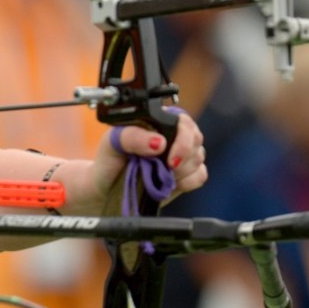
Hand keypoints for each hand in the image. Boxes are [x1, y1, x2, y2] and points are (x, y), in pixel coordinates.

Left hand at [89, 111, 206, 211]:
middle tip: (166, 167)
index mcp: (159, 121)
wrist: (107, 186)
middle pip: (196, 139)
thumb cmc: (110, 159)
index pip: (183, 122)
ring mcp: (181, 155)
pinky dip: (188, 181)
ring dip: (182, 170)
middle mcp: (174, 135)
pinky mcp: (185, 174)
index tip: (169, 158)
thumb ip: (133, 136)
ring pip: (199, 158)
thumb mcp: (113, 142)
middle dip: (183, 156)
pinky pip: (200, 175)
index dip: (182, 139)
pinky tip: (171, 183)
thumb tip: (159, 142)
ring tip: (160, 175)